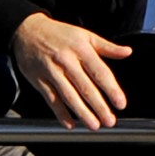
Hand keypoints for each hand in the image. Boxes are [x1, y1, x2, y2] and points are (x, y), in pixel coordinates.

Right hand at [11, 13, 131, 129]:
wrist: (27, 30)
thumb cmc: (59, 34)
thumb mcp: (85, 35)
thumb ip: (107, 47)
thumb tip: (127, 52)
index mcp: (81, 48)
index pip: (100, 72)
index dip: (111, 89)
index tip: (120, 104)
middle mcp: (66, 60)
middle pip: (85, 87)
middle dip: (99, 106)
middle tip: (110, 121)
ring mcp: (51, 71)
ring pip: (69, 96)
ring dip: (82, 113)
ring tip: (94, 125)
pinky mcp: (38, 80)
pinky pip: (51, 99)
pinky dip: (60, 113)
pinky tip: (70, 124)